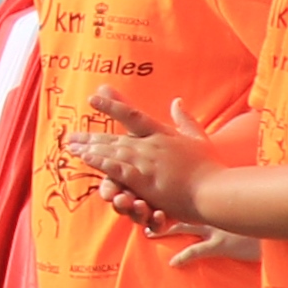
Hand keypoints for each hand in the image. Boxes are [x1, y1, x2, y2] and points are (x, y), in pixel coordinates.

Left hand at [65, 89, 210, 229]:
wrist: (216, 191)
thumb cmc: (211, 168)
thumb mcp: (199, 139)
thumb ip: (186, 120)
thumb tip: (177, 101)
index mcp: (163, 134)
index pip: (133, 115)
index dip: (112, 104)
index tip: (94, 96)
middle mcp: (151, 145)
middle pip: (114, 137)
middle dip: (90, 136)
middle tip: (70, 136)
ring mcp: (147, 161)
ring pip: (111, 152)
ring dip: (89, 149)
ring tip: (71, 146)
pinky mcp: (144, 180)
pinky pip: (116, 169)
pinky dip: (99, 162)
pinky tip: (85, 158)